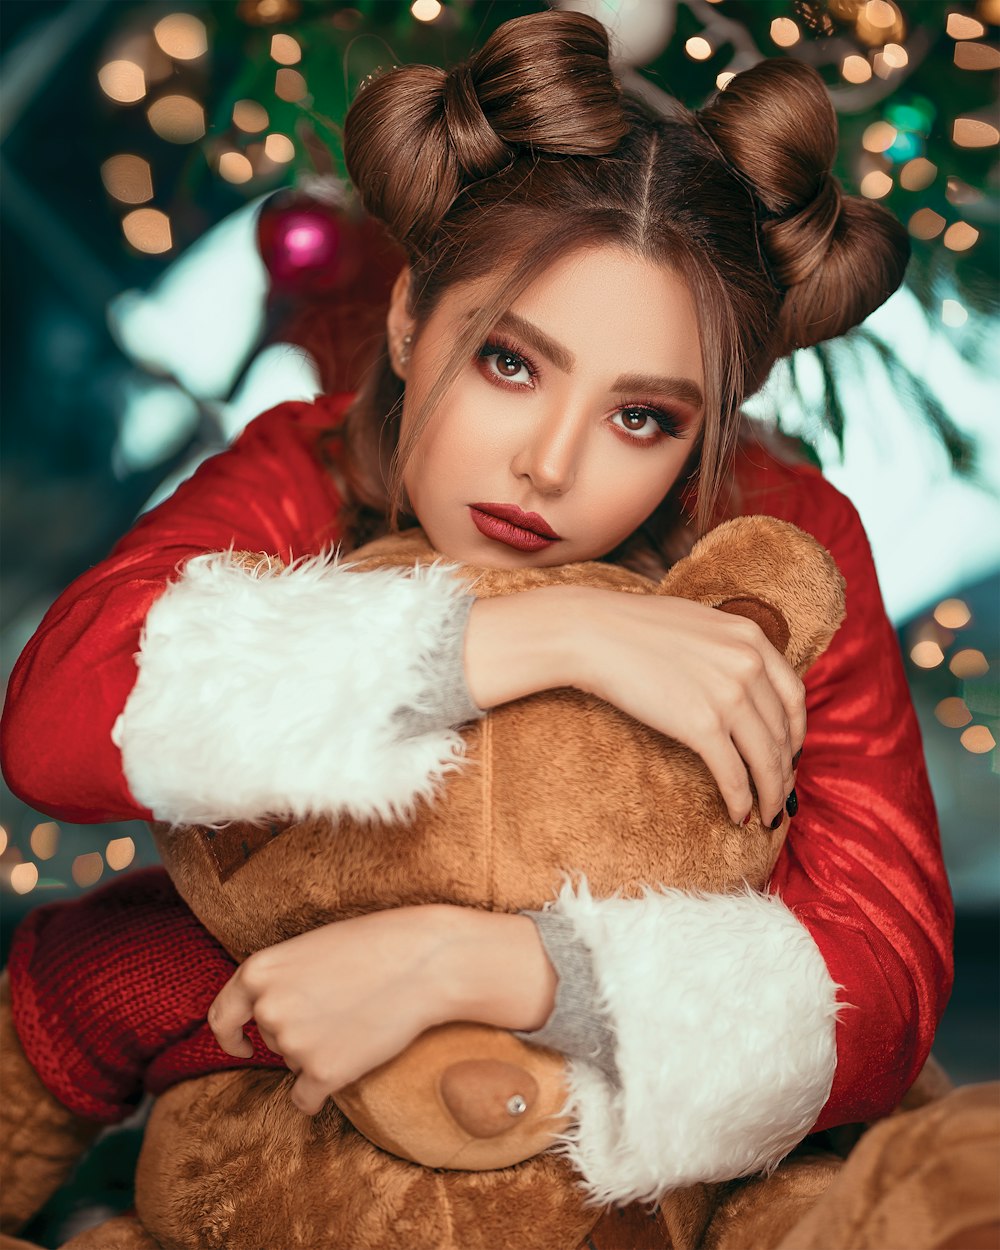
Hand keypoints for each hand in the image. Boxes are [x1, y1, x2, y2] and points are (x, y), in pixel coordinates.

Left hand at [207, 906, 556, 1115]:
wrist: (426, 963)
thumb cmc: (375, 945)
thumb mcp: (311, 947)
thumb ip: (279, 979)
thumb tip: (263, 1013)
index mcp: (258, 971)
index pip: (221, 1016)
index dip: (228, 1035)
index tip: (239, 1045)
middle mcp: (267, 1010)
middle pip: (271, 1039)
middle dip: (301, 1031)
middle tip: (343, 1007)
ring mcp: (292, 1045)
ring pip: (295, 1064)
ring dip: (320, 1052)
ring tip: (359, 1020)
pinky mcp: (322, 1074)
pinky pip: (305, 1099)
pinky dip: (320, 1092)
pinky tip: (348, 1068)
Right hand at [570, 589, 803, 826]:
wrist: (592, 633)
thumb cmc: (632, 628)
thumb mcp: (698, 623)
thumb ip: (727, 648)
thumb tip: (737, 680)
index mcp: (751, 638)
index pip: (794, 695)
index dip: (798, 732)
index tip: (791, 753)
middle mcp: (749, 665)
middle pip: (783, 733)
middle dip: (785, 771)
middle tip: (780, 794)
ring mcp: (729, 696)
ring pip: (766, 760)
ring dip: (770, 794)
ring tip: (766, 814)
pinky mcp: (702, 725)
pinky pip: (734, 775)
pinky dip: (741, 800)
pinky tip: (739, 815)